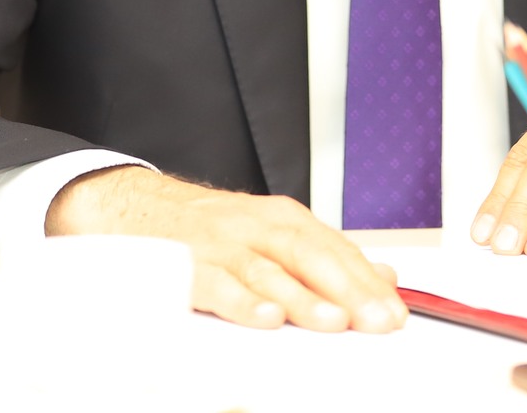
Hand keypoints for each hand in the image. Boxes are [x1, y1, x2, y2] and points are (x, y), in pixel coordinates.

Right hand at [46, 166, 407, 333]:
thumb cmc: (206, 229)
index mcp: (281, 220)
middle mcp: (255, 226)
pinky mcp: (186, 264)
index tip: (394, 311)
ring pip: (268, 270)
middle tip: (376, 320)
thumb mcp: (269, 233)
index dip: (367, 281)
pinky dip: (242, 301)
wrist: (132, 206)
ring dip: (303, 297)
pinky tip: (266, 319)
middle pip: (310, 255)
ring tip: (333, 322)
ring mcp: (220, 244)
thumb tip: (383, 274)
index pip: (335, 249)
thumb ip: (323, 256)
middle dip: (347, 290)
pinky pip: (217, 285)